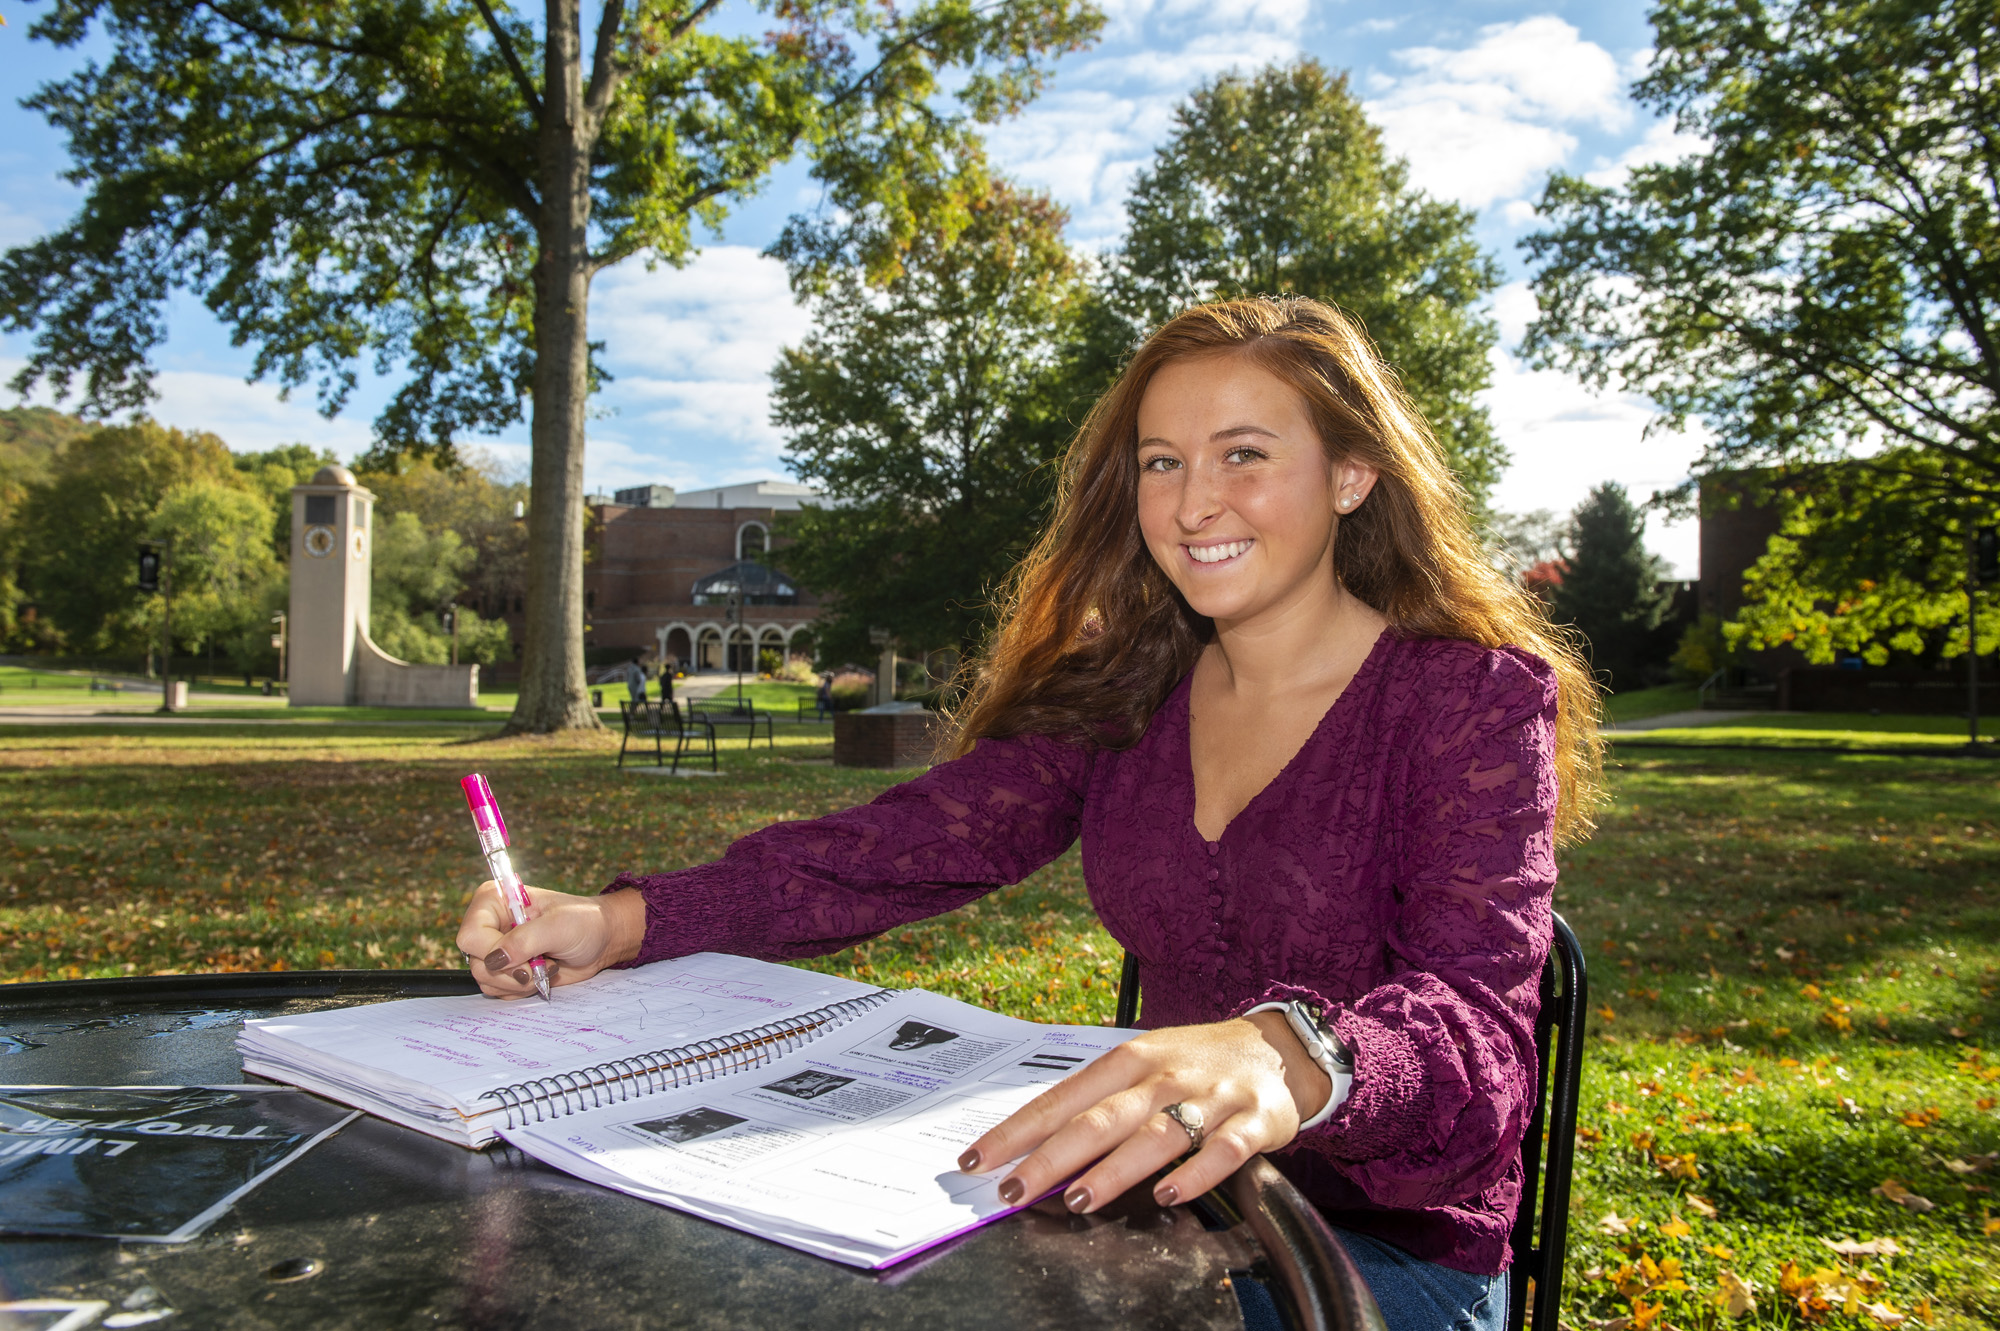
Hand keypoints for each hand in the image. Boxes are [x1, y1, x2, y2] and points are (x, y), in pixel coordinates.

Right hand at [454, 884, 646, 998]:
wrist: (600, 939)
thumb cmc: (584, 922)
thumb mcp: (559, 926)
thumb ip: (525, 940)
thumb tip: (496, 959)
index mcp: (493, 901)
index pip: (470, 936)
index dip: (493, 952)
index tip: (525, 957)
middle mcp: (489, 925)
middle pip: (476, 963)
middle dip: (511, 972)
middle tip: (542, 965)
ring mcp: (496, 949)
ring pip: (486, 981)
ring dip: (519, 982)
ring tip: (546, 967)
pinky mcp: (505, 970)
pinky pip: (498, 991)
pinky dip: (521, 989)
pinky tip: (541, 974)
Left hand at [957, 1012, 1331, 1212]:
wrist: (1277, 1047)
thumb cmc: (1194, 1062)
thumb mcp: (1142, 1065)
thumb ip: (1098, 1101)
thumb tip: (1037, 1145)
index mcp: (1129, 1060)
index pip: (1062, 1097)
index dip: (1018, 1131)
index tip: (979, 1160)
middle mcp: (1164, 1076)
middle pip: (1101, 1119)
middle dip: (1052, 1156)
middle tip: (1013, 1190)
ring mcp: (1210, 1097)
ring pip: (1156, 1136)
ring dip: (1115, 1170)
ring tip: (1079, 1198)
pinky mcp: (1253, 1121)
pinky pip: (1222, 1150)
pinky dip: (1195, 1174)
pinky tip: (1169, 1195)